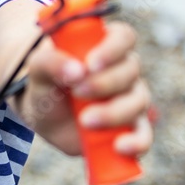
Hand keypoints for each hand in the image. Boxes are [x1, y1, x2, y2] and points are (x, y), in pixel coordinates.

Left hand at [17, 20, 152, 156]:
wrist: (44, 115)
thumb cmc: (47, 82)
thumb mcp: (39, 69)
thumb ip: (51, 62)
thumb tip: (77, 71)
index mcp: (106, 45)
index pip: (123, 37)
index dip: (112, 49)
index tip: (90, 64)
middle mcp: (125, 70)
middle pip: (131, 70)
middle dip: (104, 83)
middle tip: (77, 92)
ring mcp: (131, 99)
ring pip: (139, 101)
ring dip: (114, 112)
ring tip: (85, 121)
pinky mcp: (131, 128)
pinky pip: (144, 135)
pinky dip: (137, 142)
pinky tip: (120, 146)